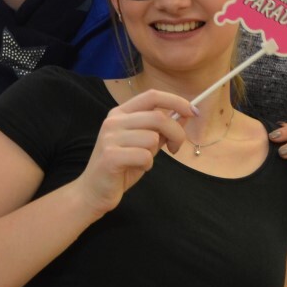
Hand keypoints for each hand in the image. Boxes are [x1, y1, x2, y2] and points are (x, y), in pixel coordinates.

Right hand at [77, 89, 192, 214]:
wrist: (94, 190)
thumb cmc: (121, 167)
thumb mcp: (143, 144)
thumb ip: (161, 130)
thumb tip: (184, 114)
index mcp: (120, 113)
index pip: (152, 96)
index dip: (176, 101)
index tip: (193, 111)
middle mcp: (113, 121)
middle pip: (158, 117)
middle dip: (176, 133)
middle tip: (176, 148)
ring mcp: (110, 137)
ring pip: (152, 138)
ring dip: (155, 153)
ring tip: (143, 161)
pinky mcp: (111, 156)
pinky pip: (145, 156)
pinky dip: (147, 164)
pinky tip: (137, 168)